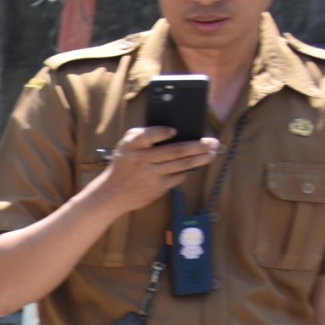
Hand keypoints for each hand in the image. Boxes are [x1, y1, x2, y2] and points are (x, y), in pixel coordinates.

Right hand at [88, 126, 221, 215]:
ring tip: (212, 153)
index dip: (161, 133)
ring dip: (200, 159)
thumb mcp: (126, 146)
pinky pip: (177, 177)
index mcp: (132, 146)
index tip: (174, 131)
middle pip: (176, 151)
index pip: (146, 136)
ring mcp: (150, 176)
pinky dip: (186, 171)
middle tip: (213, 142)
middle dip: (198, 146)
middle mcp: (140, 161)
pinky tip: (194, 166)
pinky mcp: (156, 188)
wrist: (110, 194)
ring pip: (182, 165)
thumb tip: (174, 132)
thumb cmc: (124, 164)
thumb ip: (145, 136)